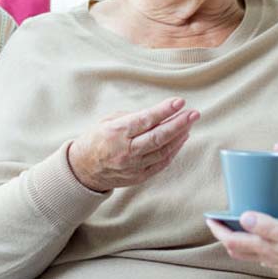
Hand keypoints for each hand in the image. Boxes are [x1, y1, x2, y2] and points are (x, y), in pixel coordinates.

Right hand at [68, 97, 199, 191]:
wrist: (83, 170)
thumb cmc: (97, 140)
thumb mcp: (109, 121)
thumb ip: (134, 117)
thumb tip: (159, 113)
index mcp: (116, 133)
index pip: (145, 120)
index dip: (164, 111)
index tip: (179, 102)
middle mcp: (126, 151)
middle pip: (158, 137)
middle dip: (179, 124)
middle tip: (194, 114)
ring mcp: (133, 166)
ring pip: (163, 151)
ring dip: (180, 136)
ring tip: (190, 124)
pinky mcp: (139, 176)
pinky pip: (161, 163)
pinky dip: (174, 150)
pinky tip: (181, 139)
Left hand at [207, 212, 277, 278]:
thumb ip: (269, 226)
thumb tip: (245, 216)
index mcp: (267, 247)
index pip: (233, 240)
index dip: (219, 229)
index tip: (210, 217)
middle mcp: (269, 257)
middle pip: (237, 248)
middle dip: (225, 235)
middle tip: (220, 220)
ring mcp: (277, 262)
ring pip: (250, 252)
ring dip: (240, 239)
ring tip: (239, 224)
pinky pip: (264, 254)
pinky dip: (256, 243)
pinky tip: (266, 236)